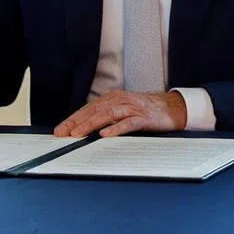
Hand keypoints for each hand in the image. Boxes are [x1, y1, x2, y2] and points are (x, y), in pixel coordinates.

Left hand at [53, 90, 186, 137]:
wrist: (173, 108)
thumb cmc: (146, 111)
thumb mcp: (124, 111)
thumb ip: (108, 117)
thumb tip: (86, 129)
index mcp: (114, 98)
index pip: (89, 108)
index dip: (73, 119)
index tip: (59, 131)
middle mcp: (121, 100)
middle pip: (94, 110)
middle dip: (76, 122)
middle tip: (63, 134)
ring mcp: (133, 107)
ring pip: (108, 114)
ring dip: (90, 124)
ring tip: (78, 134)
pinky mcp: (144, 117)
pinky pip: (128, 122)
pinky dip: (115, 128)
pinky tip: (105, 134)